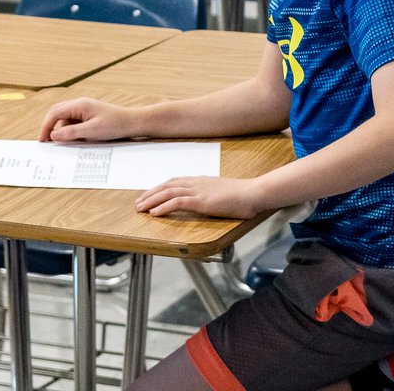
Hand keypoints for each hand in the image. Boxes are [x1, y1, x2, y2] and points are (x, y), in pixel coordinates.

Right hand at [39, 97, 136, 141]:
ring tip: (61, 143)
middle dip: (50, 127)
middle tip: (45, 141)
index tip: (42, 140)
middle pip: (57, 113)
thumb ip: (71, 132)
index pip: (55, 113)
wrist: (132, 122)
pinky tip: (74, 140)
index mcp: (79, 105)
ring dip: (61, 130)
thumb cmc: (115, 125)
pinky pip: (74, 122)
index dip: (46, 126)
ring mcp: (84, 110)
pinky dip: (70, 131)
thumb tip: (53, 135)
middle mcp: (79, 105)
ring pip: (65, 118)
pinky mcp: (88, 116)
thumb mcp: (91, 131)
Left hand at [135, 176, 264, 218]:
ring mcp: (198, 191)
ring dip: (152, 200)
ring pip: (168, 193)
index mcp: (201, 180)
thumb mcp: (223, 193)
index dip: (160, 188)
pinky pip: (177, 203)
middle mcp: (196, 182)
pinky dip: (163, 207)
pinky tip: (154, 213)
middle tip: (138, 203)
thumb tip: (206, 202)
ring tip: (141, 208)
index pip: (175, 182)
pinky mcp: (201, 201)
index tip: (150, 195)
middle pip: (167, 185)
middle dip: (150, 194)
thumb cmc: (243, 196)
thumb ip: (211, 195)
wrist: (254, 193)